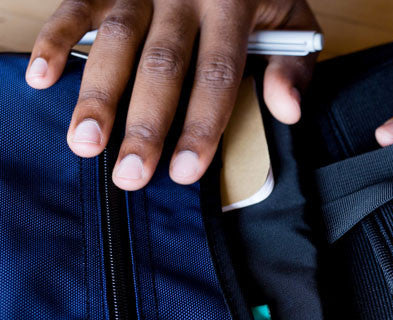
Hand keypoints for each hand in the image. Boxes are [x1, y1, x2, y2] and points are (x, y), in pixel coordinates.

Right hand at [26, 0, 319, 190]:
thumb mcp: (293, 21)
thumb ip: (293, 66)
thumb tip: (288, 110)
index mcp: (234, 5)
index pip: (218, 74)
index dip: (202, 124)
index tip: (184, 170)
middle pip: (163, 64)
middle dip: (145, 123)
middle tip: (129, 174)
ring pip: (117, 40)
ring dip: (98, 93)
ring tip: (85, 142)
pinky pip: (78, 5)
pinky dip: (56, 39)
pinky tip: (43, 76)